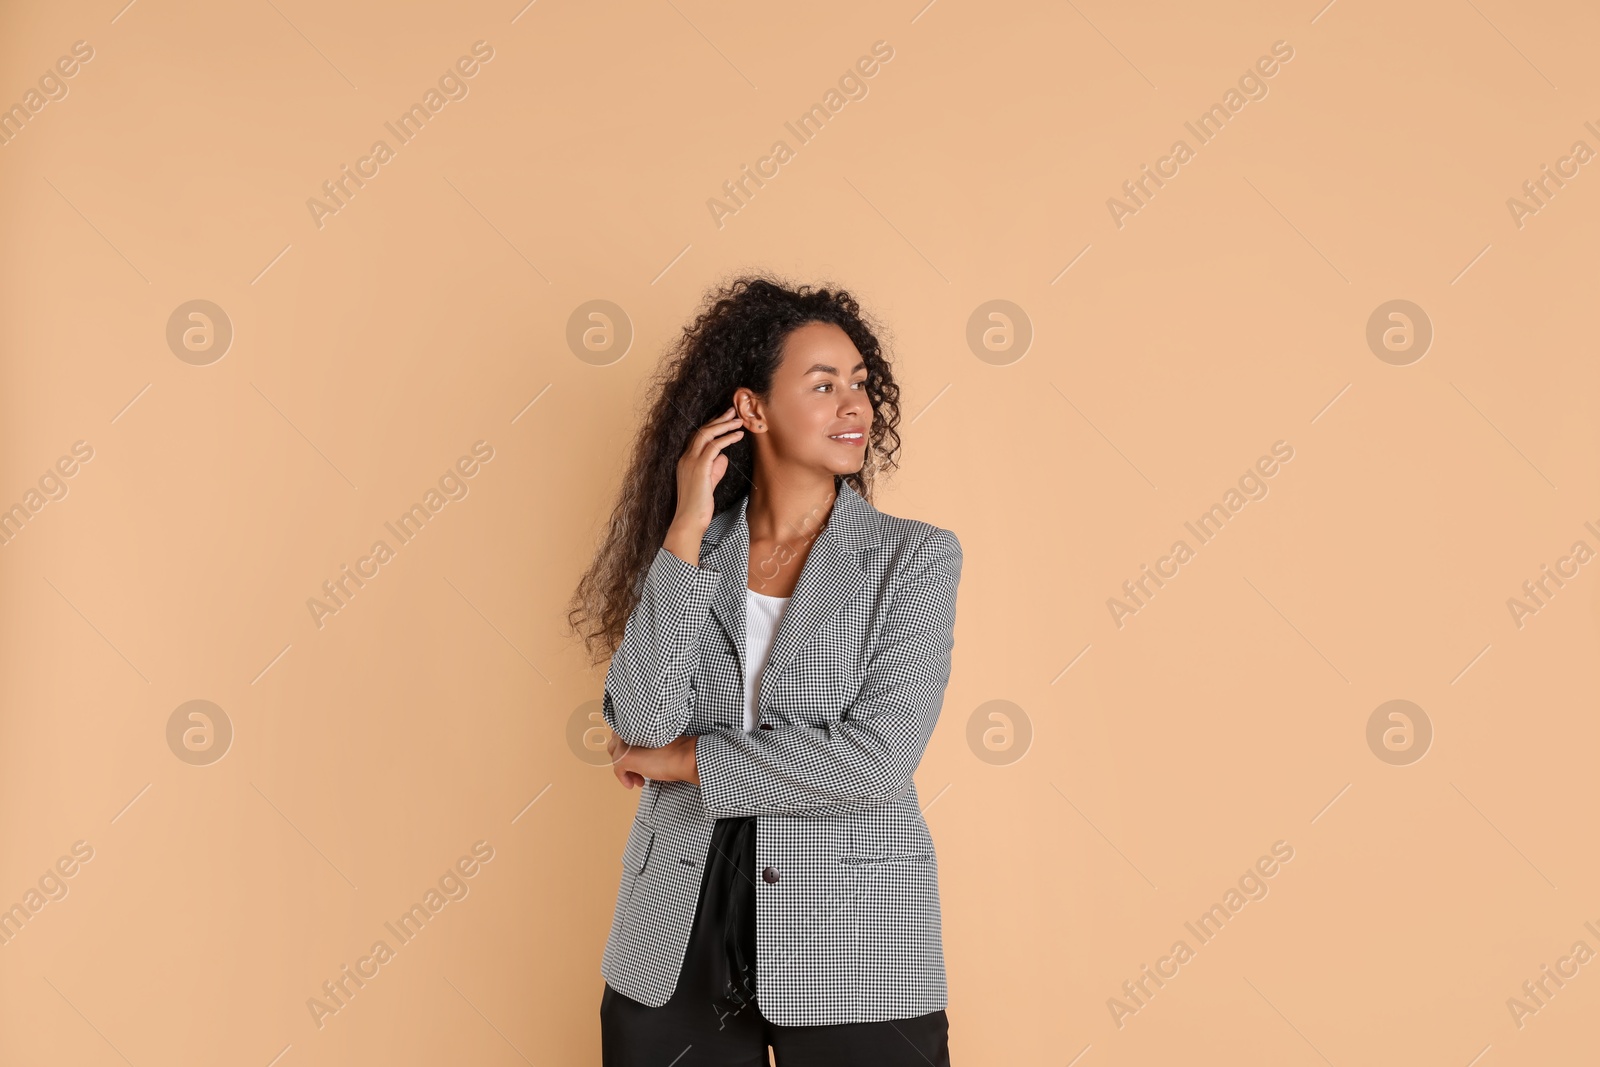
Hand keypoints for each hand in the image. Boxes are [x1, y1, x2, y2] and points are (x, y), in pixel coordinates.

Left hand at [606, 732, 699, 788]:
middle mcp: (628, 730)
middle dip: (624, 760)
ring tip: (639, 779)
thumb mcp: (655, 744)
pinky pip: (617, 770)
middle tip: (637, 772)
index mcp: (637, 725)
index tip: (637, 760)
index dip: (627, 748)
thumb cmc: (675, 752)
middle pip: (615, 745)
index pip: (621, 735)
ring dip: (625, 770)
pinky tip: (635, 783)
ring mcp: (625, 743)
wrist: (683, 757)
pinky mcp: (625, 757)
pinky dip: (624, 779)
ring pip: (616, 757)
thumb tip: (633, 755)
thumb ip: (642, 743)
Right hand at [664, 405, 744, 562]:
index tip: (724, 418)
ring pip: (707, 435)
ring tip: (739, 420)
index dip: (712, 425)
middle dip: (718, 419)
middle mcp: (686, 458)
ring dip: (725, 425)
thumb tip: (723, 457)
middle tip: (732, 411)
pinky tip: (738, 435)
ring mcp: (691, 462)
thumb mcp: (708, 483)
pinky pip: (715, 446)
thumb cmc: (699, 506)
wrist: (689, 520)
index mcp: (685, 461)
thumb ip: (714, 469)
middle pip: (702, 431)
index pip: (698, 437)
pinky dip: (727, 438)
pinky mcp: (700, 467)